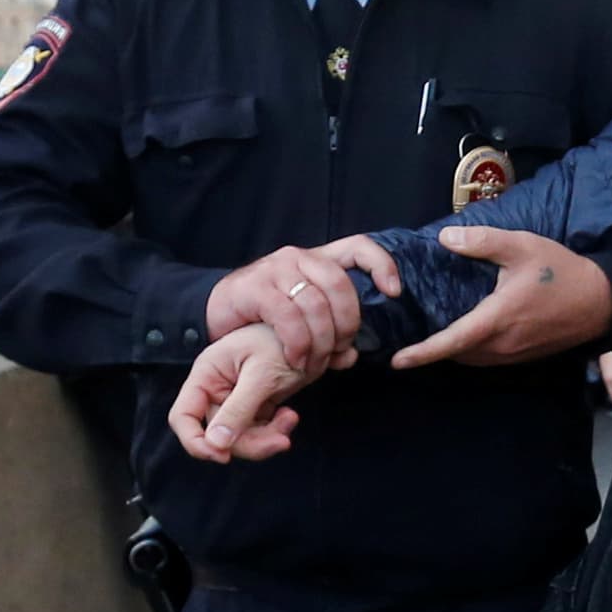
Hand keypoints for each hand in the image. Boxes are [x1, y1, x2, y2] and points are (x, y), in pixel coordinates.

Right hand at [169, 324, 310, 464]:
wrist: (312, 332)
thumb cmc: (283, 342)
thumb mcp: (262, 376)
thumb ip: (239, 409)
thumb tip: (217, 445)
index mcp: (206, 375)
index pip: (183, 417)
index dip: (195, 442)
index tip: (223, 456)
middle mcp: (215, 389)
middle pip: (217, 435)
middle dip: (250, 443)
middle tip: (282, 441)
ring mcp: (234, 400)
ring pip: (239, 438)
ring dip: (266, 439)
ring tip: (291, 419)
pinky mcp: (254, 406)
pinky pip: (257, 433)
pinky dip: (274, 431)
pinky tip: (290, 416)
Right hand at [204, 238, 401, 373]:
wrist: (218, 310)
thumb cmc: (267, 316)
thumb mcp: (304, 321)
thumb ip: (330, 334)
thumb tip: (351, 357)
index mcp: (318, 260)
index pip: (358, 248)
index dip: (381, 265)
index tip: (393, 292)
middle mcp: (299, 257)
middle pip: (340, 285)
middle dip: (347, 324)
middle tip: (339, 350)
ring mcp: (277, 269)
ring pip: (316, 304)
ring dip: (322, 341)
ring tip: (315, 363)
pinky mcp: (256, 287)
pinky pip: (289, 318)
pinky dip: (298, 344)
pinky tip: (296, 360)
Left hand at [390, 226, 611, 370]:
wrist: (600, 301)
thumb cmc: (561, 271)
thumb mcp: (522, 246)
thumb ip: (482, 241)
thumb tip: (444, 238)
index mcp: (497, 319)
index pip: (452, 341)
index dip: (422, 353)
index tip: (397, 360)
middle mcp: (502, 344)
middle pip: (457, 353)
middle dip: (431, 350)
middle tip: (409, 336)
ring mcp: (513, 354)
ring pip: (471, 358)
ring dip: (452, 349)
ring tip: (432, 334)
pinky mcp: (523, 356)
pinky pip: (487, 358)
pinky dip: (470, 349)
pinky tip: (466, 332)